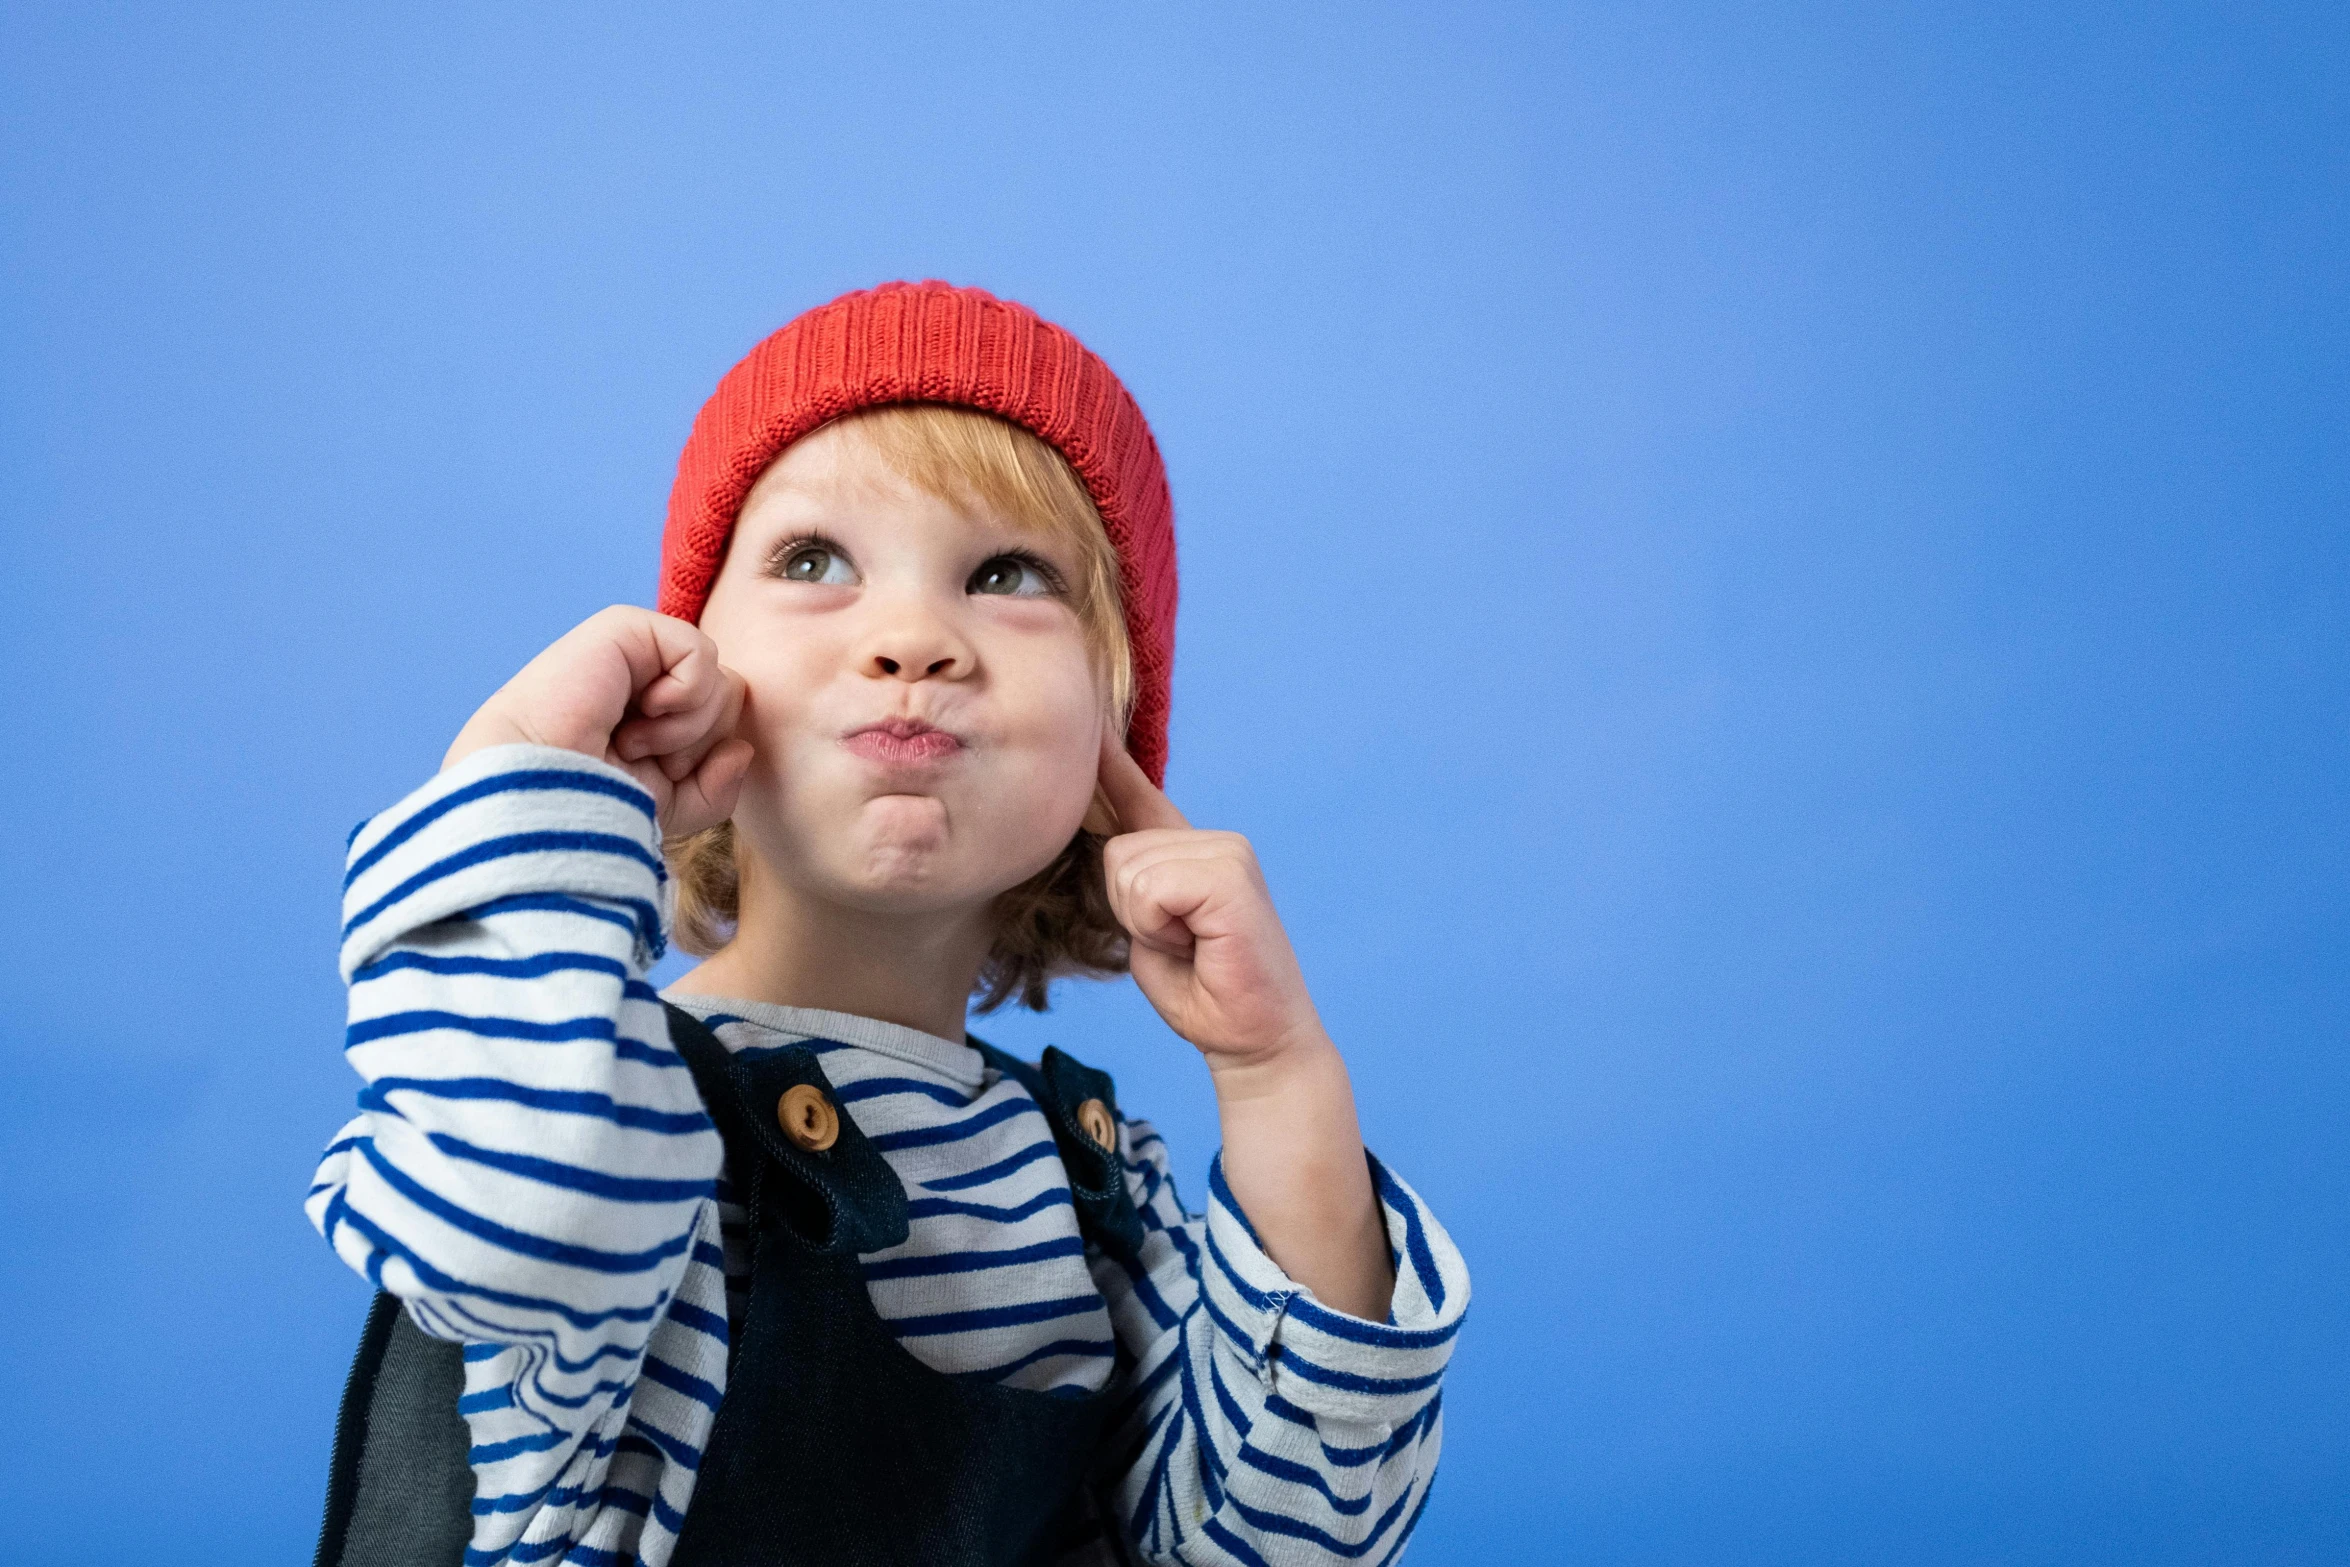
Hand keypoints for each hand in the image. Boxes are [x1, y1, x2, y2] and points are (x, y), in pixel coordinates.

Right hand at [443, 605, 751, 838]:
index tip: (652, 777)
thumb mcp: (669, 807)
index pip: (721, 721)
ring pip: (720, 680)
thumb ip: (716, 785)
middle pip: (729, 699)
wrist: (540, 794)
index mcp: (648, 713)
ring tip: (632, 739)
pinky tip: (643, 710)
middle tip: (640, 756)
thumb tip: (741, 750)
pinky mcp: (625, 627)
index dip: (702, 758)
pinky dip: (684, 695)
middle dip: (697, 743)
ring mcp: (634, 651)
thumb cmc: (592, 804)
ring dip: (686, 727)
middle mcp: (643, 678)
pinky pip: (701, 653)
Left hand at [1094, 733, 1326, 1071]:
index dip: (1107, 759)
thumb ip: (1129, 883)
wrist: (1254, 1042)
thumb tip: (1105, 841)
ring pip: (1128, 868)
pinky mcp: (1231, 875)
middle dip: (1127, 909)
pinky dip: (1158, 927)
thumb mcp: (1147, 930)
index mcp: (1189, 852)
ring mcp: (1228, 851)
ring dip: (1145, 923)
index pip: (1137, 793)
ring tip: (1190, 946)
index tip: (1085, 717)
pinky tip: (1198, 944)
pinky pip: (1150, 887)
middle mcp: (1212, 840)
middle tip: (1178, 944)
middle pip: (1115, 848)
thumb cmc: (1202, 994)